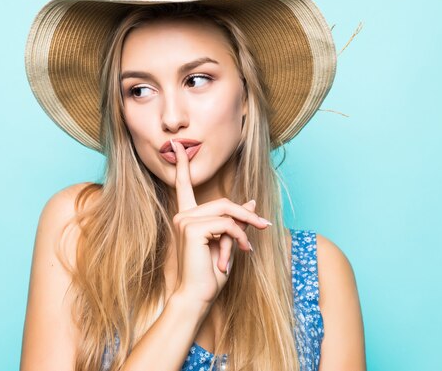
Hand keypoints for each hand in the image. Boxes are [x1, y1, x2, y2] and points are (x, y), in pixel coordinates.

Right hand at [170, 139, 270, 306]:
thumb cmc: (209, 274)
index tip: (177, 145)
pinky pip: (226, 224)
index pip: (183, 186)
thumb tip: (252, 201)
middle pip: (223, 202)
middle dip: (246, 215)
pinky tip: (241, 251)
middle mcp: (183, 215)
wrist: (197, 296)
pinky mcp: (192, 228)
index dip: (182, 165)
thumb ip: (236, 221)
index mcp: (187, 217)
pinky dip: (239, 236)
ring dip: (245, 227)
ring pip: (227, 211)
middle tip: (264, 227)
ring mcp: (185, 220)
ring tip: (248, 247)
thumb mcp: (228, 243)